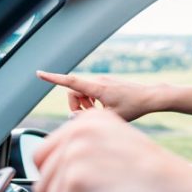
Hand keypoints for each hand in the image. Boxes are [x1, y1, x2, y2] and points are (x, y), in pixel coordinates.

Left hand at [33, 110, 191, 191]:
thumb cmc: (169, 183)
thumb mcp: (123, 150)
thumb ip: (90, 152)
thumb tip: (56, 174)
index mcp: (90, 121)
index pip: (45, 158)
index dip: (65, 185)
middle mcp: (79, 133)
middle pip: (45, 183)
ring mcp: (76, 157)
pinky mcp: (78, 185)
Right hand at [37, 70, 162, 120]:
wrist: (150, 97)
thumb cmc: (133, 107)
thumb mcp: (110, 117)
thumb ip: (89, 117)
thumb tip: (73, 116)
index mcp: (97, 88)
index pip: (70, 82)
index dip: (53, 79)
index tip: (40, 74)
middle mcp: (98, 81)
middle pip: (74, 91)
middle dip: (76, 104)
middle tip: (88, 115)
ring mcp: (103, 81)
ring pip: (83, 91)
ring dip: (85, 103)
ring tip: (99, 112)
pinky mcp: (107, 83)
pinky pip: (92, 90)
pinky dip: (92, 100)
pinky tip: (105, 108)